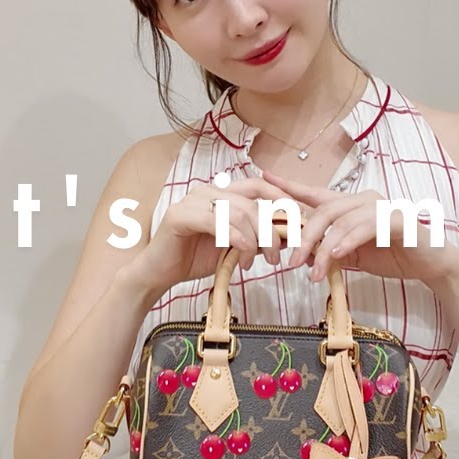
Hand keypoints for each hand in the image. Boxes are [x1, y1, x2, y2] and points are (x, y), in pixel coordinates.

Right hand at [131, 175, 294, 292]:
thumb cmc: (194, 259)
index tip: (298, 218)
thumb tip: (289, 236)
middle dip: (270, 230)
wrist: (160, 274)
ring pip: (238, 212)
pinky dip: (236, 239)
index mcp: (221, 194)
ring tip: (253, 263)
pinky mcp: (180, 215)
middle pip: (252, 202)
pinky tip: (241, 256)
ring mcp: (192, 201)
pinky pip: (218, 222)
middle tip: (275, 256)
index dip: (280, 197)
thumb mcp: (234, 248)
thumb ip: (257, 239)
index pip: (257, 185)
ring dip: (254, 240)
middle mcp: (208, 192)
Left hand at [262, 171, 458, 284]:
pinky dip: (348, 241)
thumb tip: (305, 257)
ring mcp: (380, 207)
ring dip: (324, 249)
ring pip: (340, 222)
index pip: (316, 194)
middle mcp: (363, 200)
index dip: (290, 186)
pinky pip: (365, 227)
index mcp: (351, 206)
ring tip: (314, 272)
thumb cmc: (393, 256)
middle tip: (293, 262)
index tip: (264, 177)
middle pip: (323, 211)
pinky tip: (338, 255)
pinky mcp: (396, 219)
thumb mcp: (355, 256)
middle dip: (304, 237)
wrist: (430, 264)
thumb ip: (332, 252)